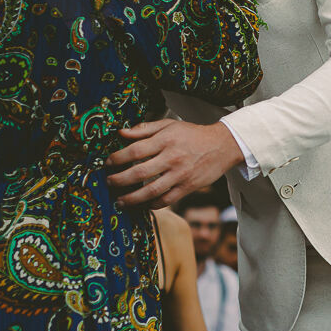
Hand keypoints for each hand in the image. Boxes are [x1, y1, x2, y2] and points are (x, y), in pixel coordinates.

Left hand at [106, 119, 242, 208]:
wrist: (222, 145)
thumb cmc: (193, 134)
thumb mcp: (169, 125)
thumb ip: (145, 129)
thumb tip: (121, 133)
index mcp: (165, 140)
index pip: (134, 151)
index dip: (117, 158)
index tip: (108, 164)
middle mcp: (172, 158)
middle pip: (138, 173)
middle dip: (119, 181)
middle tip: (109, 183)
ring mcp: (180, 174)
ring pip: (150, 191)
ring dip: (131, 198)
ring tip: (120, 201)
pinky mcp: (188, 187)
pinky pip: (166, 200)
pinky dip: (152, 205)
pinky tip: (143, 205)